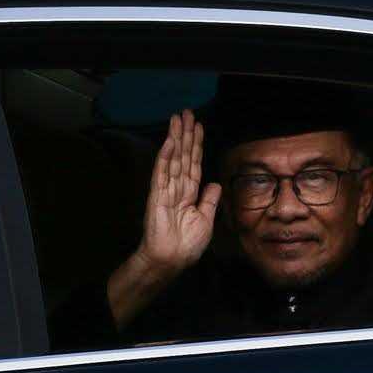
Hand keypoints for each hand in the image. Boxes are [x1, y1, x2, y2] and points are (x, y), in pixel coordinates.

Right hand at [106, 110, 221, 328]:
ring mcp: (166, 189)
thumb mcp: (206, 220)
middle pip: (183, 155)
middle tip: (186, 113)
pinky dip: (165, 157)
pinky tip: (169, 142)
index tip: (198, 127)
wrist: (171, 259)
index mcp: (189, 193)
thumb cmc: (187, 245)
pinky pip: (162, 173)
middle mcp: (178, 187)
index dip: (196, 145)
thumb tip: (215, 184)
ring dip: (176, 138)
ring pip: (173, 158)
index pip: (193, 163)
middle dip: (185, 134)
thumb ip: (209, 200)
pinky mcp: (157, 195)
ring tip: (178, 119)